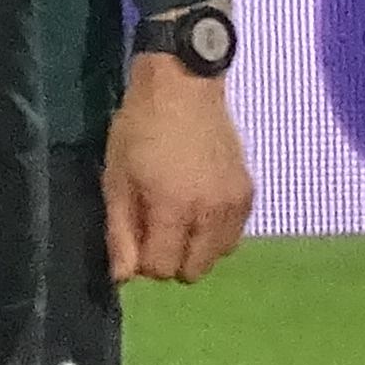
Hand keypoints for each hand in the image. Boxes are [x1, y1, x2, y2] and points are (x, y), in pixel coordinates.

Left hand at [104, 53, 252, 283]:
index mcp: (174, 207)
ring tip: (180, 215)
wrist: (184, 86)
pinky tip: (199, 207)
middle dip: (171, 259)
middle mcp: (211, 212)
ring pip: (217, 256)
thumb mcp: (116, 179)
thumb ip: (120, 232)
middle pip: (193, 271)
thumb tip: (122, 278)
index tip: (136, 234)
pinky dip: (215, 232)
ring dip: (195, 247)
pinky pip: (233, 236)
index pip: (162, 269)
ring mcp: (235, 203)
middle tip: (157, 226)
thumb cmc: (140, 129)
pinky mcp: (248, 193)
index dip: (143, 260)